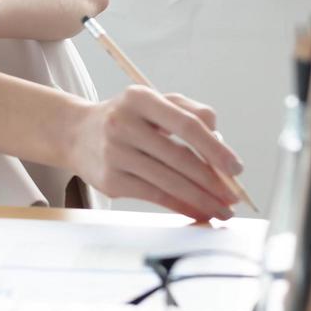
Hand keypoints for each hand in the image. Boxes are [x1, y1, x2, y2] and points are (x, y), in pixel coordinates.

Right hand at [66, 85, 242, 222]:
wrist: (75, 134)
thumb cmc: (126, 119)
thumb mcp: (154, 103)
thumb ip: (190, 113)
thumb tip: (220, 144)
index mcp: (140, 98)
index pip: (187, 123)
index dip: (215, 148)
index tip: (235, 168)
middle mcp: (124, 123)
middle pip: (180, 157)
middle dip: (212, 182)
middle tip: (233, 197)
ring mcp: (114, 153)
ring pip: (168, 181)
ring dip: (200, 199)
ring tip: (221, 210)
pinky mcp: (110, 180)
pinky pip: (154, 195)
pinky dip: (180, 206)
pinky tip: (197, 212)